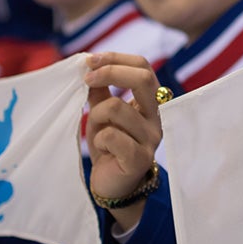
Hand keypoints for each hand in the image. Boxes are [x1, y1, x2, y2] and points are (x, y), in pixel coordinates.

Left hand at [84, 52, 162, 230]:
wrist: (113, 185)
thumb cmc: (108, 146)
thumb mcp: (101, 113)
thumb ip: (99, 90)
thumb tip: (88, 64)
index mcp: (150, 102)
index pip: (143, 66)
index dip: (116, 58)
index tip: (90, 60)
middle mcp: (156, 117)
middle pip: (142, 79)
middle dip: (110, 72)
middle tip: (86, 78)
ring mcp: (151, 138)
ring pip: (117, 107)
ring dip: (96, 114)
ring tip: (96, 129)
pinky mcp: (140, 158)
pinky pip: (112, 136)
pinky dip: (99, 139)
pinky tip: (102, 149)